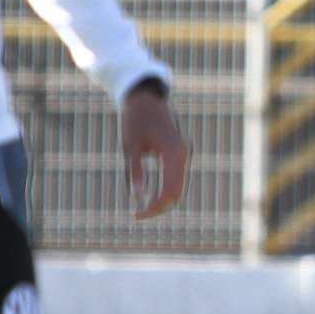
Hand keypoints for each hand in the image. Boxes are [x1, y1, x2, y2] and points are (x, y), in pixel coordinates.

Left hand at [120, 81, 187, 218]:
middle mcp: (183, 154)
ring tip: (143, 208)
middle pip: (178, 192)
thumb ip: (136, 172)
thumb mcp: (131, 146)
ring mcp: (183, 153)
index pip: (170, 191)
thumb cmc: (135, 120)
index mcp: (174, 153)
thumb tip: (138, 198)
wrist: (145, 97)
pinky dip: (166, 190)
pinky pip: (177, 178)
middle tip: (138, 215)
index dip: (155, 207)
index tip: (138, 214)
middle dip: (160, 207)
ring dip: (164, 200)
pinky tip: (151, 195)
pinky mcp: (179, 153)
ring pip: (179, 186)